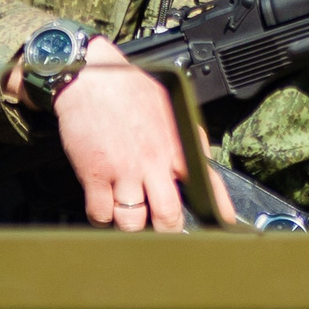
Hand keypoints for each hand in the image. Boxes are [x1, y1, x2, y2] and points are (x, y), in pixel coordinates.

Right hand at [23, 39, 234, 230]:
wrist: (88, 76)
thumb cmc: (127, 87)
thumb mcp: (169, 105)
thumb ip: (185, 136)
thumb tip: (201, 162)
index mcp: (176, 144)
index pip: (207, 184)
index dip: (217, 211)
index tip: (219, 226)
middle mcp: (154, 161)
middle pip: (168, 216)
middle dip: (167, 231)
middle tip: (163, 232)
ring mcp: (124, 170)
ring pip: (133, 222)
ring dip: (131, 226)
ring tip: (129, 220)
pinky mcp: (95, 174)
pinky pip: (100, 214)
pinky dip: (101, 218)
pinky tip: (104, 209)